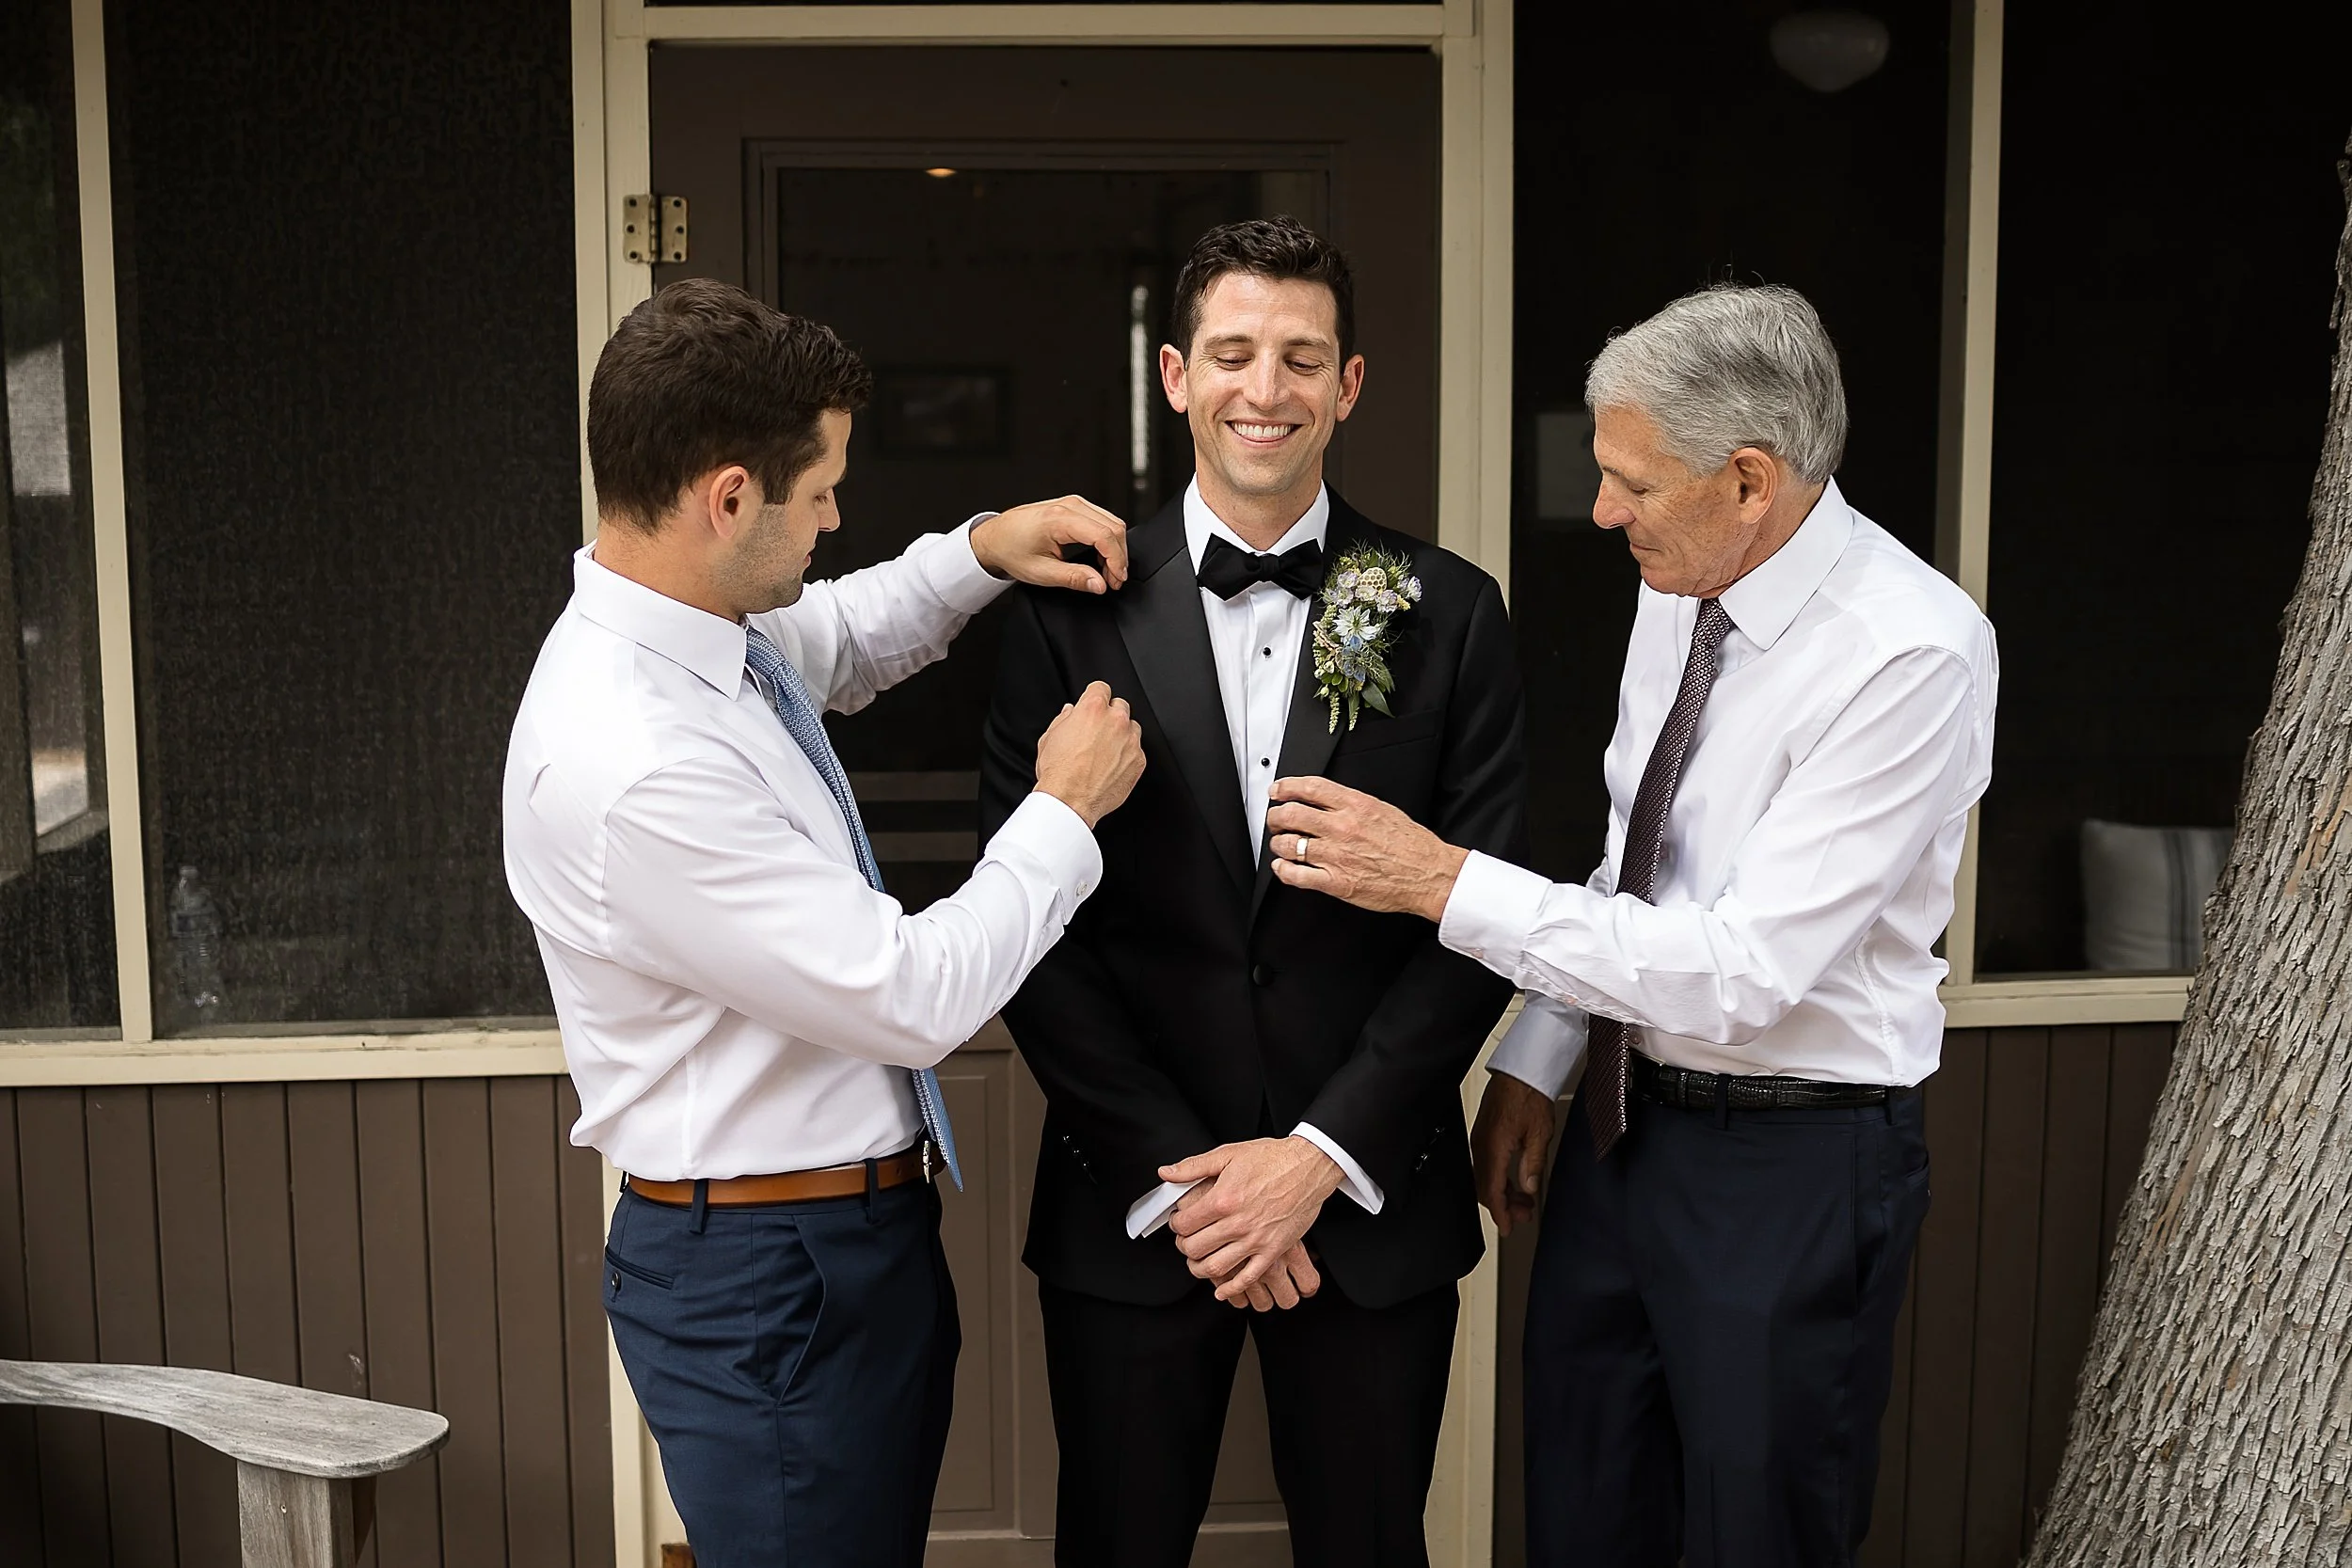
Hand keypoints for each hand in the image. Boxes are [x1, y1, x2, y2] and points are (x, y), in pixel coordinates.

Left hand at [970, 496, 1129, 593]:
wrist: (995, 537)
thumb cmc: (1011, 550)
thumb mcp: (1042, 572)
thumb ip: (1074, 578)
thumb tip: (1099, 584)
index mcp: (1059, 519)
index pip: (1104, 535)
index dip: (1116, 560)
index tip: (1116, 579)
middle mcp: (1069, 505)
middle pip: (1113, 526)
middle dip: (1118, 556)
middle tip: (1113, 580)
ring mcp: (1072, 503)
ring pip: (1111, 522)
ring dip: (1115, 548)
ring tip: (1107, 572)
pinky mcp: (1073, 506)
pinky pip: (1102, 519)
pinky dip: (1107, 539)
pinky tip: (1101, 557)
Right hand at [1034, 682, 1144, 827]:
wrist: (1070, 802)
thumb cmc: (1058, 773)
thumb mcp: (1050, 738)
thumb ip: (1064, 719)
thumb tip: (1070, 713)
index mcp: (1093, 709)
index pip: (1101, 687)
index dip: (1095, 696)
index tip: (1093, 706)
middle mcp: (1115, 720)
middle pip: (1120, 706)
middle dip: (1109, 716)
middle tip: (1097, 733)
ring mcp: (1130, 740)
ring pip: (1132, 727)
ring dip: (1122, 735)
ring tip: (1105, 752)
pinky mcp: (1139, 760)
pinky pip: (1137, 750)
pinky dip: (1127, 756)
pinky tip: (1111, 766)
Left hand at [1162, 1137, 1343, 1304]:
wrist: (1308, 1167)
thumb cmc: (1271, 1158)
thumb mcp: (1228, 1154)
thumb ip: (1193, 1166)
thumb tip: (1166, 1173)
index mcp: (1223, 1199)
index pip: (1185, 1224)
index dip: (1176, 1225)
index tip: (1179, 1222)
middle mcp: (1237, 1222)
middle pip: (1195, 1247)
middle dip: (1184, 1247)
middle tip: (1185, 1241)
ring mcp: (1256, 1239)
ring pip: (1216, 1267)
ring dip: (1199, 1269)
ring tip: (1197, 1262)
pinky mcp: (1273, 1250)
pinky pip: (1248, 1277)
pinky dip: (1231, 1288)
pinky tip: (1222, 1289)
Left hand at [1265, 776, 1469, 920]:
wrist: (1429, 874)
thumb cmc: (1411, 844)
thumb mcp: (1383, 809)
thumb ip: (1351, 804)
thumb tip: (1325, 800)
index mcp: (1355, 805)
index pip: (1309, 788)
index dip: (1286, 787)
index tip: (1277, 790)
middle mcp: (1342, 828)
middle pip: (1291, 814)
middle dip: (1275, 816)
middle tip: (1275, 820)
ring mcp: (1337, 855)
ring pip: (1288, 844)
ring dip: (1278, 844)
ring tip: (1281, 845)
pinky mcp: (1336, 882)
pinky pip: (1296, 875)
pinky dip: (1283, 870)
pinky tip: (1284, 868)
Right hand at [1473, 1071, 1554, 1235]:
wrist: (1520, 1072)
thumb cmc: (1528, 1094)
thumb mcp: (1539, 1133)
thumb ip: (1532, 1164)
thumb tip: (1529, 1187)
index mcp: (1494, 1147)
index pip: (1492, 1191)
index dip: (1500, 1213)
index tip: (1508, 1227)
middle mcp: (1482, 1145)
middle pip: (1485, 1188)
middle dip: (1503, 1206)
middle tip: (1523, 1215)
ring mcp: (1479, 1139)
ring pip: (1484, 1178)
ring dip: (1502, 1193)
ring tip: (1523, 1200)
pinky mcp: (1482, 1134)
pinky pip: (1485, 1165)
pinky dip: (1498, 1179)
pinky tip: (1513, 1181)